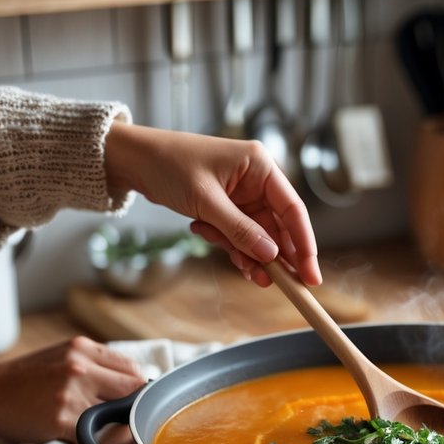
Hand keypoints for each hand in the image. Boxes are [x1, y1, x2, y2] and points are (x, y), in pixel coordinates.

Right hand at [0, 336, 146, 443]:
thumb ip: (95, 364)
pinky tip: (86, 440)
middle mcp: (80, 367)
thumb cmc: (24, 377)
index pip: (133, 369)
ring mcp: (71, 393)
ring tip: (102, 430)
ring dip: (114, 427)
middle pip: (133, 389)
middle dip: (131, 406)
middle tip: (121, 418)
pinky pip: (96, 436)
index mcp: (83, 348)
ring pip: (118, 415)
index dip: (136, 387)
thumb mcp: (62, 355)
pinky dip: (96, 441)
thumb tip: (133, 382)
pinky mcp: (62, 419)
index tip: (129, 399)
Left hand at [103, 122, 320, 287]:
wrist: (132, 159)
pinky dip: (229, 245)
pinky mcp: (226, 207)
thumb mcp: (205, 201)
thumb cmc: (168, 165)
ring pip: (257, 235)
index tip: (311, 275)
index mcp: (260, 166)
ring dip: (249, 254)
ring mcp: (242, 195)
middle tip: (276, 283)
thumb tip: (271, 256)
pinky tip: (205, 234)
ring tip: (242, 269)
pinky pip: (238, 234)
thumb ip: (240, 230)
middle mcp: (256, 180)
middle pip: (278, 227)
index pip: (293, 210)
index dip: (305, 244)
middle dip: (274, 256)